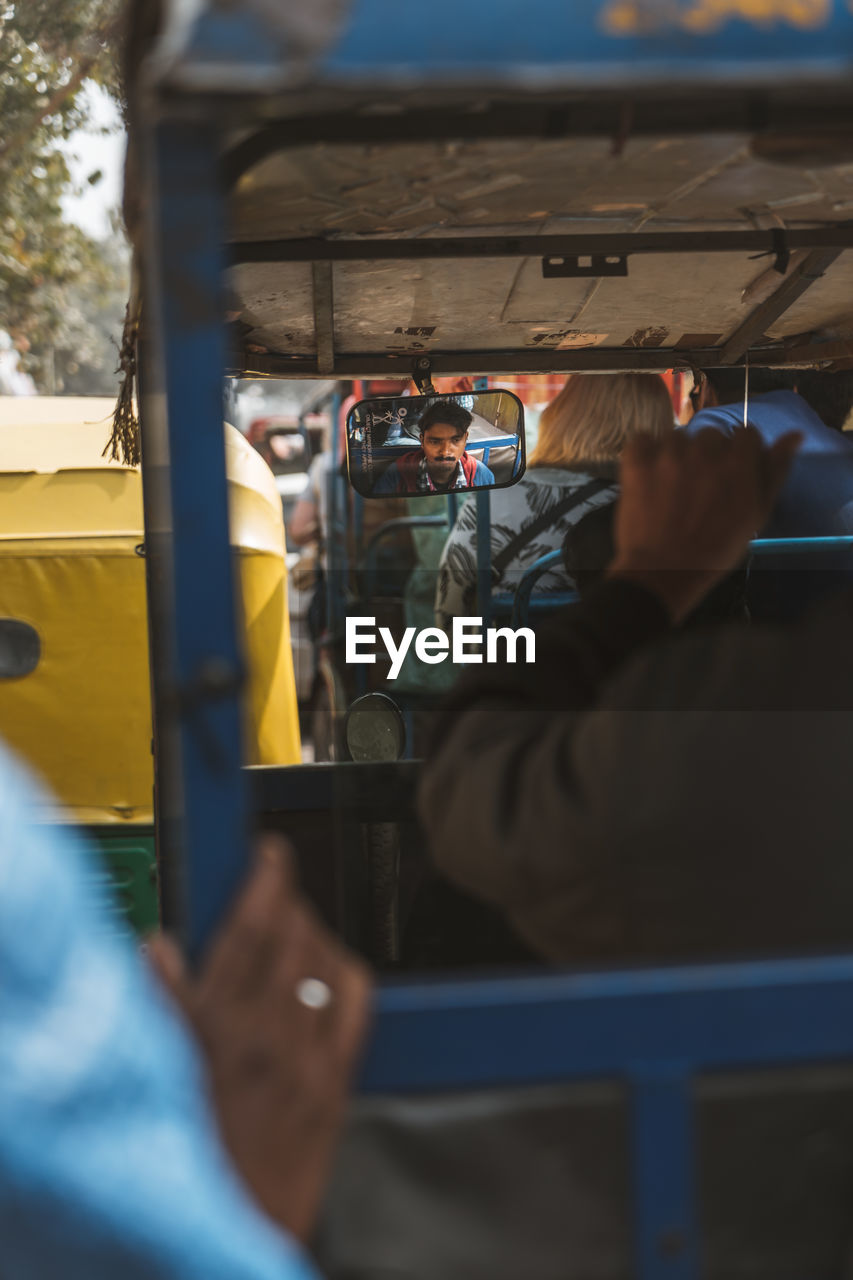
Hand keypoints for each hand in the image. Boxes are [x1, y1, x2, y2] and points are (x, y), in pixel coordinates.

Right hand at [148, 836, 370, 1242]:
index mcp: (215, 1027)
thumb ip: (158, 1004)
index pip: (251, 926)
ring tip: (298, 928)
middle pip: (294, 935)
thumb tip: (160, 949)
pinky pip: (355, 1005)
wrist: (229, 1230)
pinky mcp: (335, 1085)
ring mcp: (308, 1059)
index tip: (271, 854)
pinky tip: (334, 967)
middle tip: (276, 889)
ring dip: (316, 931)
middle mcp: (268, 1036)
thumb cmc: (188, 1156)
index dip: (267, 877)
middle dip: (289, 899)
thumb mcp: (156, 1071)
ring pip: (326, 962)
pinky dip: (347, 972)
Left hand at [607, 426, 800, 621]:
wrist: (661, 573)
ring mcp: (668, 454)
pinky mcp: (637, 462)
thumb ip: (774, 472)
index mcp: (738, 463)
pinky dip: (646, 452)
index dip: (740, 453)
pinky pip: (643, 439)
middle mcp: (704, 450)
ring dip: (678, 454)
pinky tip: (650, 474)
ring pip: (678, 437)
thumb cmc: (715, 550)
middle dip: (709, 455)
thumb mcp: (755, 515)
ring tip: (673, 485)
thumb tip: (794, 435)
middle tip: (701, 486)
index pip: (746, 433)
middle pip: (712, 435)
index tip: (731, 474)